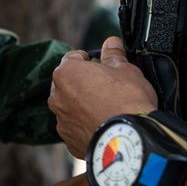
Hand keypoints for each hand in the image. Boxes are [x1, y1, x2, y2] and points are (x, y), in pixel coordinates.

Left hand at [49, 36, 157, 157]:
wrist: (129, 138)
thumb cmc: (127, 99)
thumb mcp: (125, 69)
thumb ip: (114, 55)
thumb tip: (111, 43)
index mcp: (66, 73)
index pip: (73, 58)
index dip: (90, 60)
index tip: (102, 66)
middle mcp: (57, 97)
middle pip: (69, 84)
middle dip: (85, 84)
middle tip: (107, 88)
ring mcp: (62, 122)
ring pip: (71, 108)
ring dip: (84, 106)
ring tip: (107, 110)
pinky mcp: (70, 142)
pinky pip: (77, 129)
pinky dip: (87, 126)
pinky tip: (104, 126)